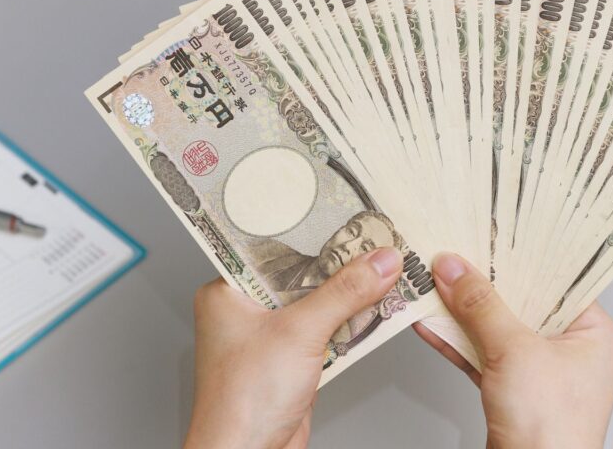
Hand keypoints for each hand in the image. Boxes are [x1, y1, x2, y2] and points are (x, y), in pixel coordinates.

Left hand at [184, 247, 402, 448]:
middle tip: (375, 235)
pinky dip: (350, 321)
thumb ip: (345, 293)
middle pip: (300, 272)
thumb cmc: (242, 402)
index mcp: (227, 291)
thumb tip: (381, 261)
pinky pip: (326, 329)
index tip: (346, 210)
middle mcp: (245, 310)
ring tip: (384, 264)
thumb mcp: (300, 332)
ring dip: (349, 292)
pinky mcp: (291, 360)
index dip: (310, 227)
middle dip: (339, 260)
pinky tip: (378, 305)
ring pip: (316, 301)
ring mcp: (269, 336)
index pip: (272, 244)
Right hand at [414, 252, 612, 448]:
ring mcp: (543, 373)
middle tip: (457, 255)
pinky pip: (484, 356)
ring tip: (434, 284)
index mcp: (596, 335)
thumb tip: (456, 269)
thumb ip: (482, 306)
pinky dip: (459, 342)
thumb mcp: (515, 352)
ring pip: (499, 329)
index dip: (523, 256)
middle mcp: (574, 351)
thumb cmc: (553, 430)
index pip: (559, 280)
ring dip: (465, 312)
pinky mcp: (515, 392)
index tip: (491, 234)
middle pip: (524, 302)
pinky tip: (431, 323)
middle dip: (485, 283)